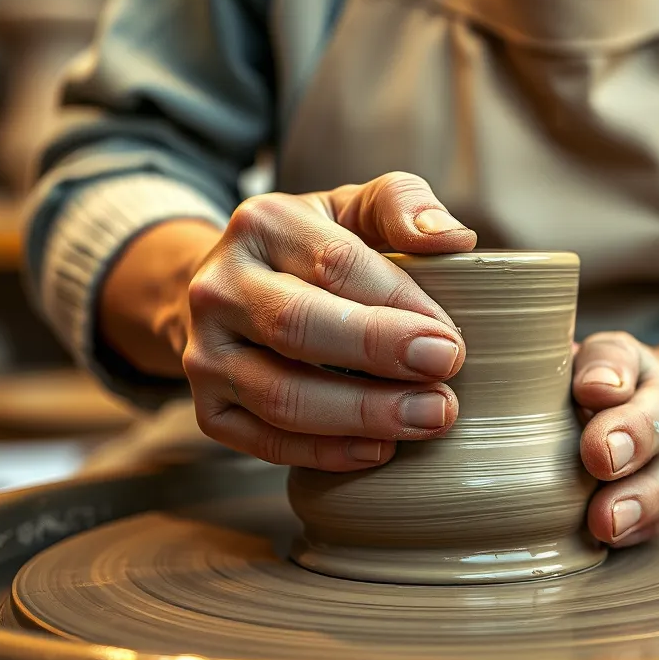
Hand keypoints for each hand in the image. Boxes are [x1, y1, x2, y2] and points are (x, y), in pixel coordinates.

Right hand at [183, 173, 476, 470]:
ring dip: (361, 415)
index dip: (398, 306)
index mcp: (262, 223)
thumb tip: (454, 239)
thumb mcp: (356, 208)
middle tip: (444, 381)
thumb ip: (404, 206)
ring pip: (279, 394)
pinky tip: (379, 449)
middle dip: (379, 357)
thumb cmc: (317, 248)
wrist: (240, 289)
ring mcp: (204, 351)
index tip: (449, 340)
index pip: (336, 265)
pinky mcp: (207, 407)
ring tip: (427, 418)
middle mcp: (219, 286)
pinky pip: (264, 442)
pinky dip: (326, 453)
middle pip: (298, 327)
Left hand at [572, 332, 658, 547]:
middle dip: (634, 439)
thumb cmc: (611, 383)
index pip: (625, 360)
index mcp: (640, 365)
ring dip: (642, 501)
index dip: (611, 373)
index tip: (591, 390)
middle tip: (601, 458)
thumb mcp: (599, 357)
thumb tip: (593, 385)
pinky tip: (616, 536)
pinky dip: (645, 527)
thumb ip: (595, 362)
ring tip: (607, 520)